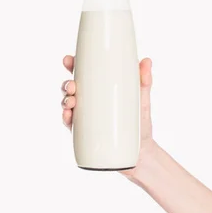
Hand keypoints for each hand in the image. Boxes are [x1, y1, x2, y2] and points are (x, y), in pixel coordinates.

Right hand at [61, 55, 155, 176]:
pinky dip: (66, 118)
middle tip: (72, 85)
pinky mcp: (84, 133)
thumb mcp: (142, 99)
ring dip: (64, 100)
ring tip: (71, 101)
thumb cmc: (140, 123)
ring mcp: (85, 118)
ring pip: (68, 104)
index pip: (82, 75)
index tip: (69, 60)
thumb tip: (146, 61)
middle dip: (66, 84)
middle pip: (71, 89)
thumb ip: (144, 80)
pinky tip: (68, 115)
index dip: (72, 66)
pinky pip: (70, 124)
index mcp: (99, 90)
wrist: (142, 152)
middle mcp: (89, 103)